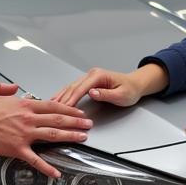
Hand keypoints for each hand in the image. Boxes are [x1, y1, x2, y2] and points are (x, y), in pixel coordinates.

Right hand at [0, 95, 92, 178]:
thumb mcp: (1, 96)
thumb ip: (11, 92)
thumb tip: (17, 89)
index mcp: (27, 105)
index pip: (54, 106)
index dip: (70, 109)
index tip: (79, 112)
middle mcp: (29, 118)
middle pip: (58, 119)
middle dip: (76, 122)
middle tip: (88, 124)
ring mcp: (25, 134)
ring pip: (53, 134)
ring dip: (70, 136)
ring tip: (82, 138)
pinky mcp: (17, 148)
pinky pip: (35, 159)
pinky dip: (47, 167)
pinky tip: (56, 172)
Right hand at [52, 63, 168, 107]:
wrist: (135, 85)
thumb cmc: (130, 90)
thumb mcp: (121, 95)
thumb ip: (106, 94)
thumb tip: (92, 93)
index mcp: (98, 75)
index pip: (81, 88)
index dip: (71, 98)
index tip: (64, 107)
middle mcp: (92, 74)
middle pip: (72, 87)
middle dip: (62, 99)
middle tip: (53, 109)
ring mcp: (89, 78)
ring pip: (70, 87)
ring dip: (60, 97)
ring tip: (50, 106)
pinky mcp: (88, 83)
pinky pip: (73, 89)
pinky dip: (64, 95)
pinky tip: (57, 100)